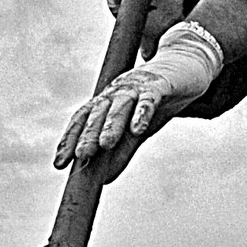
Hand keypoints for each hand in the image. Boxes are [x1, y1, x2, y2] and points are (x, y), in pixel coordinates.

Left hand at [53, 21, 225, 173]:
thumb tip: (103, 179)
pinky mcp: (160, 85)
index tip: (59, 163)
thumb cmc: (158, 101)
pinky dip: (142, 113)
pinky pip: (149, 100)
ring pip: (120, 106)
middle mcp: (117, 92)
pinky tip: (138, 129)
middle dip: (88, 135)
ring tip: (105, 145)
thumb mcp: (139, 130)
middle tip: (80, 156)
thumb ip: (122, 151)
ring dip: (111, 125)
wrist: (187, 68)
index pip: (83, 119)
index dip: (69, 139)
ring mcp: (138, 86)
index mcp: (108, 101)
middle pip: (98, 113)